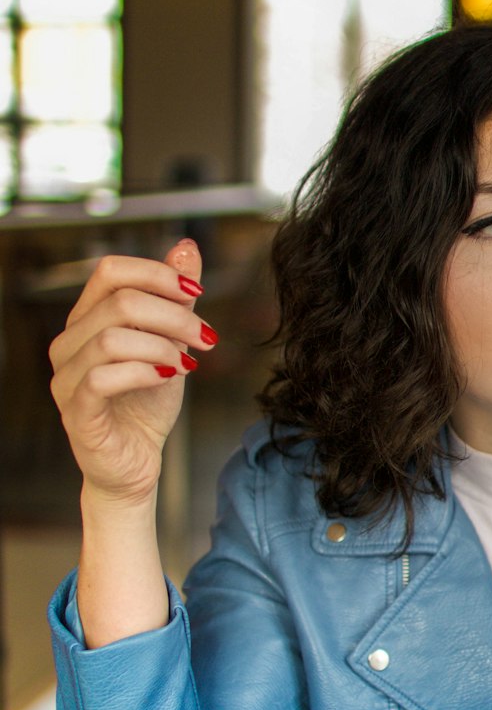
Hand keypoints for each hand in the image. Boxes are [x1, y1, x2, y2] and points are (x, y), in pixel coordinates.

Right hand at [49, 238, 216, 505]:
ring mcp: (66, 379)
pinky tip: (168, 378)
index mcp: (87, 319)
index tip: (197, 292)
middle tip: (208, 337)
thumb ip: (175, 298)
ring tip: (188, 363)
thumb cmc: (146, 403)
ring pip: (112, 338)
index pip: (111, 271)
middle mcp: (68, 343)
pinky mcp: (76, 412)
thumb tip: (187, 246)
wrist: (137, 463)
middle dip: (174, 316)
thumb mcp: (171, 342)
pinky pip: (102, 378)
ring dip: (163, 346)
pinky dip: (144, 372)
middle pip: (120, 302)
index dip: (158, 274)